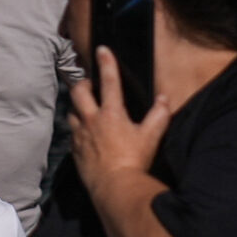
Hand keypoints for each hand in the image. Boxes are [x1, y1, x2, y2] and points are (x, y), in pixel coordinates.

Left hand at [66, 47, 173, 199]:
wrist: (114, 186)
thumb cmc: (134, 160)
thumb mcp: (151, 136)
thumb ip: (159, 114)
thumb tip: (164, 98)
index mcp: (111, 113)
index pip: (109, 81)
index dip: (107, 63)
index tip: (102, 49)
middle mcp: (91, 120)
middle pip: (78, 92)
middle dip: (82, 83)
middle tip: (89, 83)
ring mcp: (80, 135)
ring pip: (71, 112)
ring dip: (77, 107)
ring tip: (85, 108)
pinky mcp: (75, 150)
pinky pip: (72, 133)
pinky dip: (76, 128)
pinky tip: (84, 133)